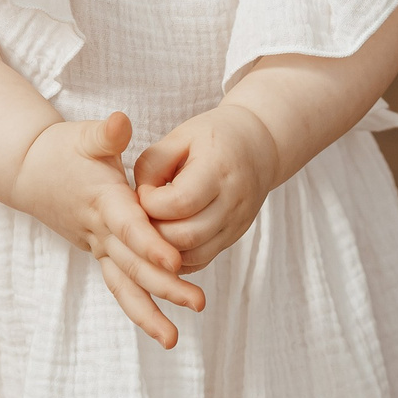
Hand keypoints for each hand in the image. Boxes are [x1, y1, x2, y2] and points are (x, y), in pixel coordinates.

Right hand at [9, 111, 204, 347]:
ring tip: (174, 340)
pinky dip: (138, 306)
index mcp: (104, 201)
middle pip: (133, 265)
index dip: (151, 245)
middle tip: (198, 303)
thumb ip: (106, 134)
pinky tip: (162, 328)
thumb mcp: (86, 135)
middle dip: (165, 286)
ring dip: (149, 312)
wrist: (29, 171)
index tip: (177, 261)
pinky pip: (120, 285)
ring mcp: (98, 246)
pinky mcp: (99, 252)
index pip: (129, 228)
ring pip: (123, 285)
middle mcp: (100, 231)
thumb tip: (120, 122)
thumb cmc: (64, 149)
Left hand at [135, 103, 284, 273]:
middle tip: (143, 215)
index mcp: (218, 168)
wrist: (259, 145)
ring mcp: (237, 223)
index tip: (144, 191)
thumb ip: (151, 168)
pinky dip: (178, 255)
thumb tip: (137, 205)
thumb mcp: (178, 138)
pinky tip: (168, 238)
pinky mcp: (234, 237)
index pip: (179, 203)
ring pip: (193, 255)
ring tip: (154, 226)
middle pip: (185, 236)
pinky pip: (201, 260)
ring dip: (164, 248)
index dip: (150, 203)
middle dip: (153, 231)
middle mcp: (233, 200)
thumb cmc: (213, 137)